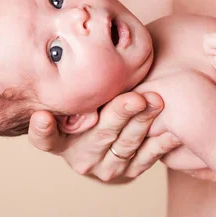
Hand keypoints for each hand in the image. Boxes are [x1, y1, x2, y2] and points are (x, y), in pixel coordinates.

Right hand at [27, 91, 180, 181]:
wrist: (110, 141)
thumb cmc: (90, 106)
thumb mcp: (77, 100)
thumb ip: (78, 87)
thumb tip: (82, 44)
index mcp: (59, 140)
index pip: (44, 138)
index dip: (43, 129)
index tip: (43, 117)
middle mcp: (79, 156)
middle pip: (99, 134)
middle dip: (119, 114)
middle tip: (136, 98)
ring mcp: (105, 167)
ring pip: (126, 144)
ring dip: (143, 122)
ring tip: (156, 102)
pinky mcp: (130, 172)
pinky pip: (147, 157)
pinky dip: (161, 142)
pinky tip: (172, 129)